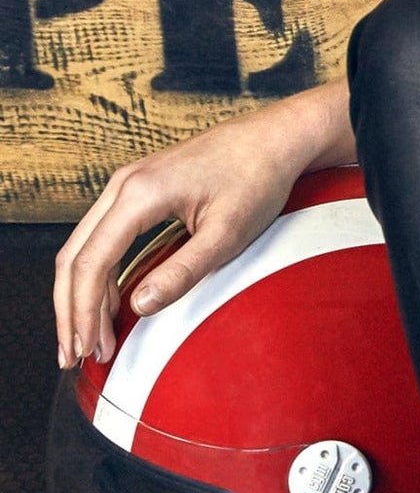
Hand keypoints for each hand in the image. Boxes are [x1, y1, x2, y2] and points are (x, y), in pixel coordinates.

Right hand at [52, 98, 325, 371]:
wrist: (277, 137)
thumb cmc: (259, 178)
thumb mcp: (227, 233)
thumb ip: (183, 271)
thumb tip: (138, 305)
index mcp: (140, 193)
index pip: (91, 263)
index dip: (83, 312)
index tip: (87, 350)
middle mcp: (124, 184)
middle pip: (75, 256)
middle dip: (70, 310)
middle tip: (75, 355)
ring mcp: (129, 182)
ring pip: (84, 245)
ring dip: (80, 293)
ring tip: (87, 338)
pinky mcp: (140, 187)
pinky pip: (102, 234)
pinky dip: (97, 272)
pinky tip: (106, 301)